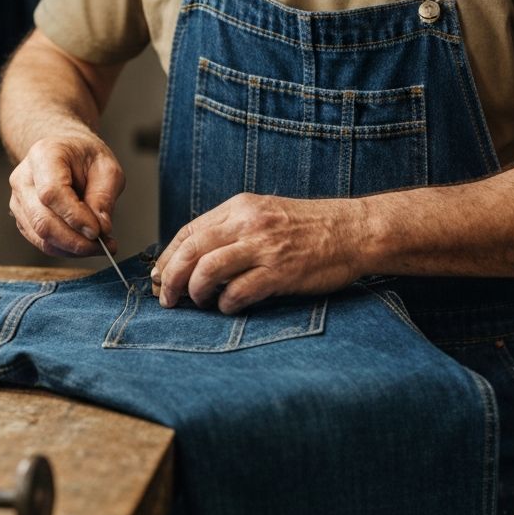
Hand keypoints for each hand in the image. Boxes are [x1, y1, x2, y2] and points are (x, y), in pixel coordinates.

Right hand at [8, 135, 125, 256]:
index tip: (97, 231)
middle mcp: (23, 178)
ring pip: (41, 236)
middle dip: (75, 240)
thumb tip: (101, 228)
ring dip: (72, 248)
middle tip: (103, 245)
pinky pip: (42, 242)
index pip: (51, 192)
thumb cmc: (86, 157)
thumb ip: (104, 197)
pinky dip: (66, 249)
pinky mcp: (23, 218)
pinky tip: (85, 245)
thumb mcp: (107, 168)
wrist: (66, 152)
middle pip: (42, 220)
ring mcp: (19, 200)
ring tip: (99, 246)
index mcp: (43, 155)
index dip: (74, 216)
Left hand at [151, 194, 368, 313]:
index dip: (168, 256)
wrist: (354, 230)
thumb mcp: (266, 213)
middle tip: (165, 298)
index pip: (189, 231)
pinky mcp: (280, 272)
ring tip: (197, 304)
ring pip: (207, 270)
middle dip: (170, 278)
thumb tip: (196, 256)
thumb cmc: (310, 227)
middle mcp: (248, 223)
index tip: (159, 275)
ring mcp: (264, 247)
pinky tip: (228, 307)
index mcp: (240, 207)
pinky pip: (238, 292)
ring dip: (194, 292)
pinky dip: (225, 304)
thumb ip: (233, 229)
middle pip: (191, 251)